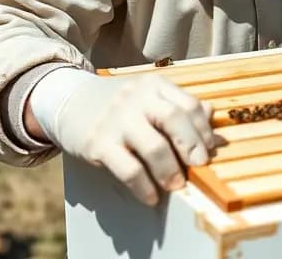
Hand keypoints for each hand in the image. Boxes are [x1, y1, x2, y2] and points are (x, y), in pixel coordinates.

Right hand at [34, 70, 215, 205]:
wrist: (68, 101)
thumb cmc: (118, 105)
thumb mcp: (148, 96)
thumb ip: (179, 108)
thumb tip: (213, 127)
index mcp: (153, 85)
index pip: (188, 104)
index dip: (203, 129)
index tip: (209, 150)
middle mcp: (136, 98)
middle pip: (174, 119)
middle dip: (192, 146)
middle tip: (199, 166)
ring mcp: (116, 120)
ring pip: (154, 147)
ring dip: (171, 170)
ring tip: (176, 185)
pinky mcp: (98, 144)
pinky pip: (129, 170)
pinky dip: (144, 187)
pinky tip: (151, 196)